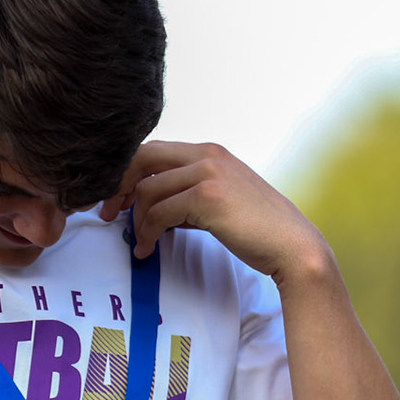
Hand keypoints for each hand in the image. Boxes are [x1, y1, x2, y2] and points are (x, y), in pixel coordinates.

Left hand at [98, 140, 330, 281]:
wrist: (292, 245)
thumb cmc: (257, 228)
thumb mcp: (221, 199)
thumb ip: (189, 193)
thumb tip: (152, 204)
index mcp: (210, 152)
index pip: (152, 150)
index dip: (126, 173)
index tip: (115, 200)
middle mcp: (207, 155)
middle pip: (141, 158)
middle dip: (118, 186)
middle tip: (107, 213)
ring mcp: (208, 173)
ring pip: (147, 190)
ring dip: (135, 220)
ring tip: (139, 242)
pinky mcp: (207, 197)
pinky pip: (158, 212)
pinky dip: (146, 234)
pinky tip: (147, 249)